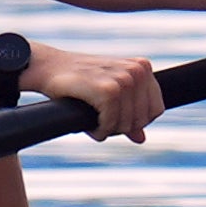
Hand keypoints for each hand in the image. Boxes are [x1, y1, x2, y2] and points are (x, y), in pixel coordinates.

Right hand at [31, 47, 166, 141]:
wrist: (50, 67)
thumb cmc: (80, 81)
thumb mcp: (110, 94)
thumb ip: (128, 113)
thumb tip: (141, 139)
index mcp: (142, 67)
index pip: (156, 109)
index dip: (137, 121)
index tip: (118, 119)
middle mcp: (137, 71)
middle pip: (142, 120)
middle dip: (121, 127)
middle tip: (102, 120)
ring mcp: (124, 79)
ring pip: (127, 125)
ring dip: (108, 129)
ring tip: (93, 120)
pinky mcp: (108, 90)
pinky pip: (110, 124)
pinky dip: (98, 130)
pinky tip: (89, 124)